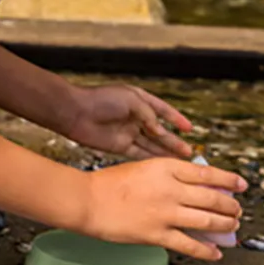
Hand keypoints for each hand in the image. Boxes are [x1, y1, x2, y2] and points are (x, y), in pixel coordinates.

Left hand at [64, 82, 193, 159]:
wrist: (74, 112)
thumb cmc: (100, 99)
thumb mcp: (130, 100)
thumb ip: (148, 115)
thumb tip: (160, 130)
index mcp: (138, 100)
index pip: (162, 110)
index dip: (176, 119)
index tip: (189, 128)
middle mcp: (135, 117)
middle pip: (159, 131)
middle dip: (173, 141)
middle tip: (189, 151)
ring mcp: (127, 132)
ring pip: (151, 144)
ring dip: (165, 152)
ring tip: (180, 160)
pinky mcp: (119, 145)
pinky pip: (139, 153)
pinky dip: (150, 158)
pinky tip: (161, 164)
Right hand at [80, 158, 245, 260]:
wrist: (89, 200)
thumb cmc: (112, 182)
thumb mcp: (145, 166)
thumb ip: (170, 173)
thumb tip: (197, 183)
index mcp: (167, 168)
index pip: (207, 173)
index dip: (229, 180)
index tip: (241, 184)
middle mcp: (170, 189)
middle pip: (212, 198)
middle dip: (230, 206)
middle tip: (237, 210)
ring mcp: (165, 213)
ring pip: (207, 221)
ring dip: (224, 225)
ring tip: (232, 227)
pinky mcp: (157, 235)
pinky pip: (189, 245)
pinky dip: (206, 250)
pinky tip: (216, 253)